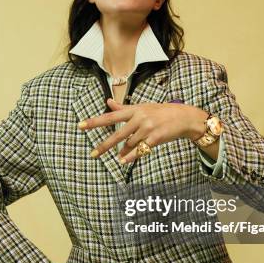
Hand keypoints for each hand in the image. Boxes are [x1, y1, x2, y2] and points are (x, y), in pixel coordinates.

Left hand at [79, 98, 207, 163]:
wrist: (182, 117)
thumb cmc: (159, 112)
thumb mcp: (141, 107)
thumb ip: (123, 108)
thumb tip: (107, 102)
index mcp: (134, 110)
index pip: (110, 116)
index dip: (95, 122)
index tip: (81, 125)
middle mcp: (139, 118)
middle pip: (117, 134)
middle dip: (104, 145)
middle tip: (93, 154)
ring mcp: (147, 129)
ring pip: (129, 144)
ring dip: (122, 151)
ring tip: (117, 156)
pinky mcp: (155, 138)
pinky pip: (139, 150)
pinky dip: (130, 156)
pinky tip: (123, 160)